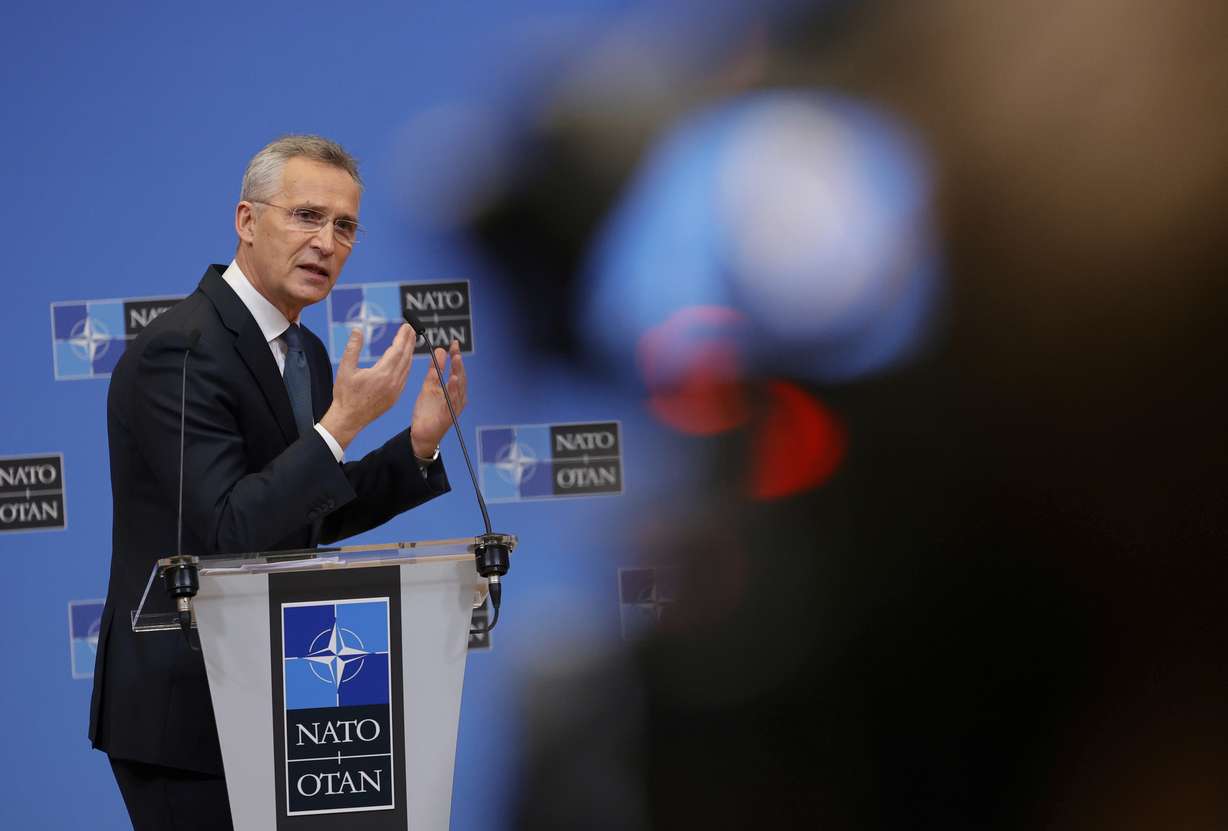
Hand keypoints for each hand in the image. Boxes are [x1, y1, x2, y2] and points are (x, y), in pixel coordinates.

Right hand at [319, 324, 416, 448]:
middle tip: (410, 329)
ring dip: (409, 353)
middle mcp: (393, 382)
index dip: (402, 337)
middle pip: (405, 357)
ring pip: (407, 368)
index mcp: (382, 374)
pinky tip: (404, 360)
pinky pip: (405, 377)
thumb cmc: (345, 396)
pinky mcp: (395, 397)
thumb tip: (358, 330)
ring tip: (409, 341)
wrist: (349, 419)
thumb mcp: (345, 369)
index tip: (406, 327)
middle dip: (409, 342)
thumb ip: (352, 348)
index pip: (397, 350)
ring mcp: (396, 391)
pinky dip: (406, 366)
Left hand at [410, 340, 466, 458]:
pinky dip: (454, 391)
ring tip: (456, 361)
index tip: (454, 344)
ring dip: (458, 374)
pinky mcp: (449, 416)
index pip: (457, 370)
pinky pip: (452, 402)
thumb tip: (440, 351)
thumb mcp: (429, 386)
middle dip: (458, 364)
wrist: (421, 433)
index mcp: (453, 390)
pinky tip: (453, 380)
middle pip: (461, 378)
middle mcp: (457, 398)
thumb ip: (435, 370)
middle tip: (456, 350)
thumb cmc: (428, 411)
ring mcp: (454, 408)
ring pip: (459, 389)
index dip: (456, 357)